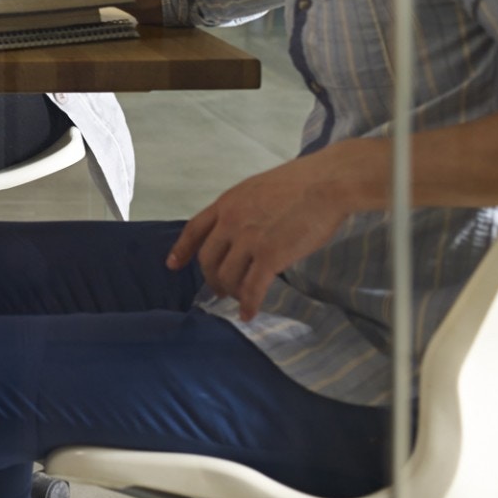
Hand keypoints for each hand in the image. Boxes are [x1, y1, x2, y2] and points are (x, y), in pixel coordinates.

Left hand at [166, 148, 360, 320]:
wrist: (325, 184)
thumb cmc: (299, 183)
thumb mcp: (256, 189)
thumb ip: (242, 209)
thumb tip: (241, 229)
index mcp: (227, 203)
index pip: (194, 229)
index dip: (182, 249)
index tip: (173, 264)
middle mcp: (231, 222)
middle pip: (207, 259)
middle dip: (211, 278)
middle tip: (219, 289)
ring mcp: (249, 240)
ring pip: (227, 276)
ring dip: (230, 292)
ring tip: (238, 299)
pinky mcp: (270, 256)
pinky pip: (252, 288)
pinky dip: (248, 304)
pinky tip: (249, 314)